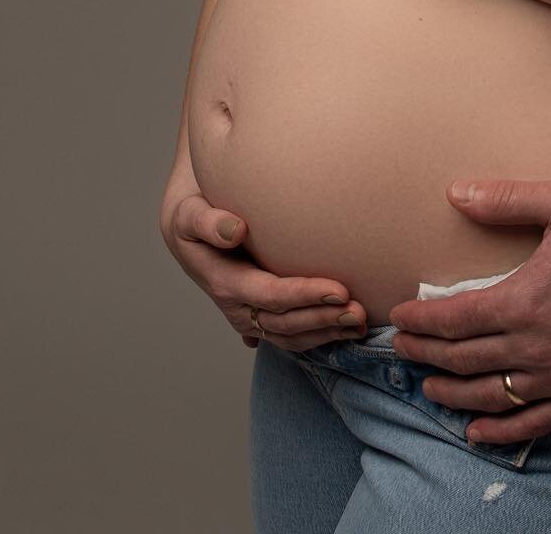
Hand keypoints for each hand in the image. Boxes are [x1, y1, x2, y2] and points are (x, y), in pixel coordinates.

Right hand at [161, 187, 367, 351]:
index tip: (340, 290)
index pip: (271, 295)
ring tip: (361, 324)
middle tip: (360, 311)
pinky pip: (291, 335)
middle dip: (324, 319)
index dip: (305, 296)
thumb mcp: (189, 214)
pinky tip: (346, 330)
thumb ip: (207, 222)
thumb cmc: (193, 215)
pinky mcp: (261, 315)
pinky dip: (319, 335)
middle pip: (286, 323)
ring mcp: (249, 316)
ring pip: (290, 336)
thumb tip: (235, 230)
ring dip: (326, 333)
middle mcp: (238, 307)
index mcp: (225, 283)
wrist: (190, 228)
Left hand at [388, 177, 550, 443]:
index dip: (420, 322)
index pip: (453, 319)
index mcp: (525, 299)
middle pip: (463, 360)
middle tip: (403, 350)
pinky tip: (477, 430)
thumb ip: (508, 200)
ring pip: (490, 396)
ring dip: (451, 393)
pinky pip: (532, 423)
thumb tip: (457, 193)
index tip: (399, 318)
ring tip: (429, 387)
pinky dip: (499, 431)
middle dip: (425, 356)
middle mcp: (536, 347)